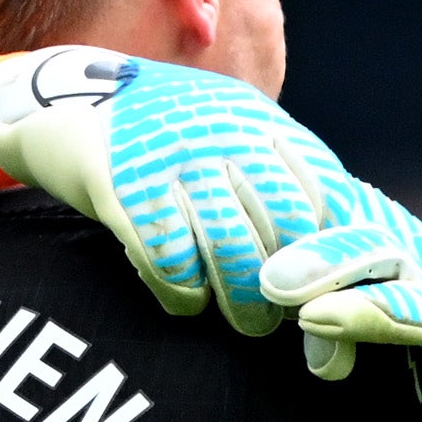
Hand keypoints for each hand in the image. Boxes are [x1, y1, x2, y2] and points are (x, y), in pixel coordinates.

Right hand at [0, 49, 371, 331]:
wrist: (70, 101)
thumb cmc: (171, 139)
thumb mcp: (236, 137)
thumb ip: (287, 183)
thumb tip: (351, 255)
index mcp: (264, 126)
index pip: (330, 198)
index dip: (342, 260)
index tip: (336, 301)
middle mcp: (227, 136)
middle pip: (291, 234)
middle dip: (293, 292)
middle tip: (282, 317)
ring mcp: (176, 160)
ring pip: (238, 257)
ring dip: (243, 306)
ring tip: (243, 320)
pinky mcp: (127, 188)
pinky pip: (174, 265)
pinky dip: (184, 296)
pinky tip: (184, 297)